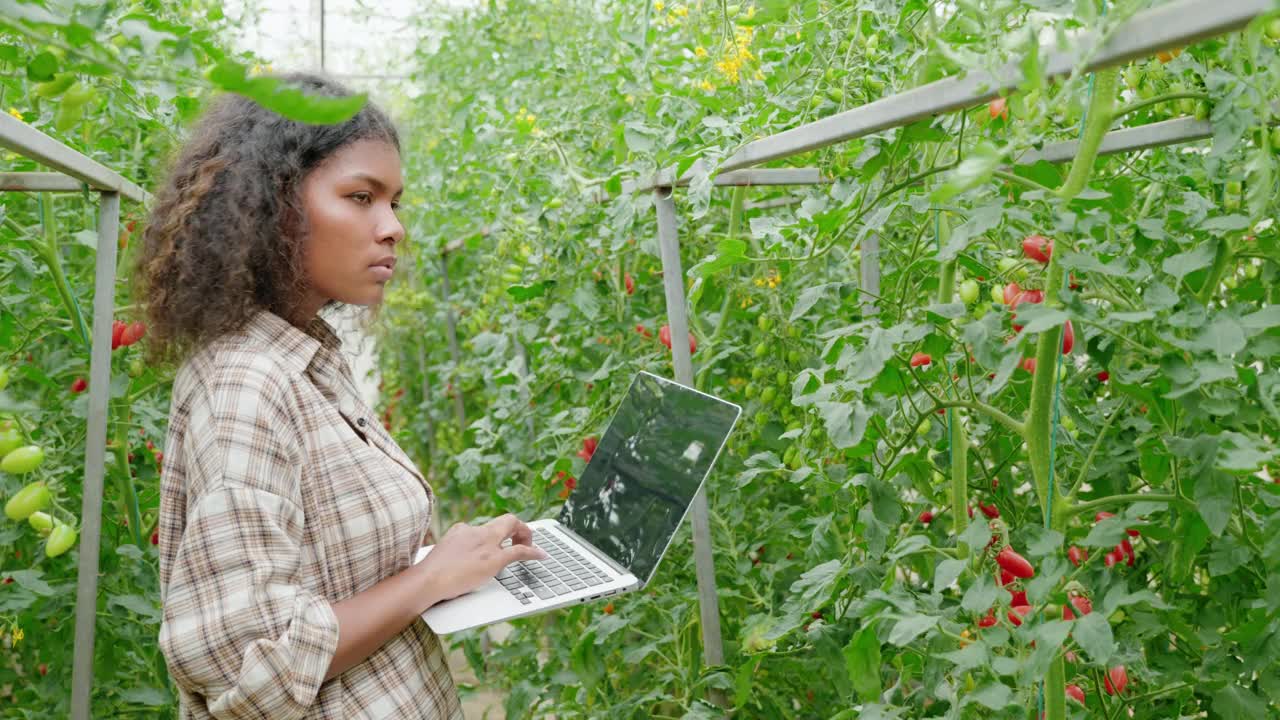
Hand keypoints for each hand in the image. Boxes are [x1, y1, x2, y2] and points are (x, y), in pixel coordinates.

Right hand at [416, 513, 547, 602]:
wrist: (428, 580)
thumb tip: (455, 561)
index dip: (494, 536)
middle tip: (521, 539)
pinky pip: (520, 551)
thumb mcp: (441, 555)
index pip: (483, 527)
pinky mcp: (493, 559)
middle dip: (517, 528)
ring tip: (531, 546)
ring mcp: (486, 544)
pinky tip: (541, 555)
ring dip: (526, 535)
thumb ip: (452, 552)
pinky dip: (533, 551)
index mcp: (461, 530)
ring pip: (513, 527)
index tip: (498, 543)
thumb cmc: (430, 575)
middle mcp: (476, 531)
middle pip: (505, 520)